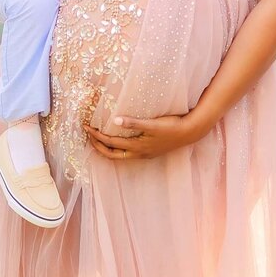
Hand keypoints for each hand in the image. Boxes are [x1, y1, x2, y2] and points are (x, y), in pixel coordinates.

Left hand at [84, 110, 207, 160]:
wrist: (189, 133)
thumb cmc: (171, 126)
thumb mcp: (152, 124)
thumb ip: (133, 123)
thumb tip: (115, 121)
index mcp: (137, 147)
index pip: (111, 144)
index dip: (97, 136)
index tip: (86, 127)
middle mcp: (139, 153)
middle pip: (112, 154)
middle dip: (98, 146)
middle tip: (88, 135)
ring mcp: (144, 154)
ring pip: (120, 155)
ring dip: (107, 148)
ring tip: (99, 139)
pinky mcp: (149, 151)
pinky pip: (128, 152)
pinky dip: (118, 147)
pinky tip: (119, 139)